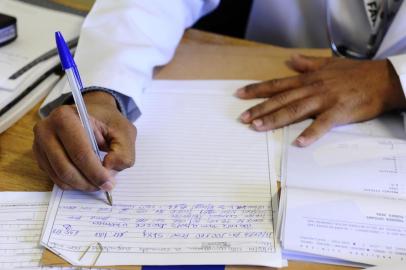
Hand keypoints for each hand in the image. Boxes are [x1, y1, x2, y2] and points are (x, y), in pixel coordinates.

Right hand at [33, 91, 136, 190]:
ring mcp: (40, 144)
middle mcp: (46, 130)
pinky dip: (73, 184)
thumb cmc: (109, 122)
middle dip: (88, 182)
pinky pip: (55, 178)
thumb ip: (122, 152)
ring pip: (59, 176)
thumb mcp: (125, 132)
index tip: (109, 183)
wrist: (95, 112)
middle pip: (66, 168)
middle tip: (106, 186)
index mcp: (65, 117)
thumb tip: (108, 169)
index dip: (95, 172)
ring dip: (81, 185)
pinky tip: (87, 178)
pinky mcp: (40, 156)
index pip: (79, 152)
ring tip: (98, 182)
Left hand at [236, 54, 405, 145]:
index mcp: (307, 79)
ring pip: (295, 110)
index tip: (239, 95)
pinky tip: (298, 143)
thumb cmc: (355, 73)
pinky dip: (310, 134)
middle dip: (259, 108)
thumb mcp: (328, 63)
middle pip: (280, 99)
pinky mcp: (338, 112)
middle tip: (242, 118)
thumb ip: (307, 63)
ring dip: (275, 119)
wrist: (382, 79)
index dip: (257, 90)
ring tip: (258, 128)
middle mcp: (311, 89)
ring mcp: (324, 100)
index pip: (277, 85)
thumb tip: (290, 60)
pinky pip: (322, 125)